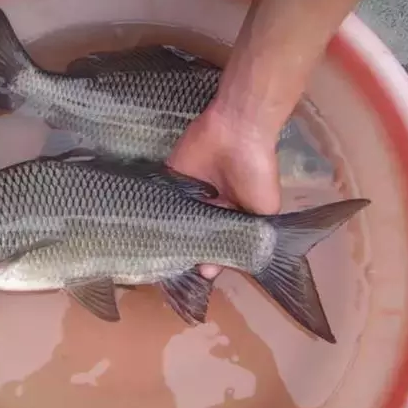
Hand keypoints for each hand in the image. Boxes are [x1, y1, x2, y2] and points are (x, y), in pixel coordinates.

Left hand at [167, 103, 281, 279]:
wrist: (238, 132)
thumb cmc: (256, 173)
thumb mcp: (263, 211)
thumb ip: (245, 236)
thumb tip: (225, 262)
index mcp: (230, 215)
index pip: (214, 242)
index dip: (207, 257)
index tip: (196, 275)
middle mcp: (207, 207)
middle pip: (190, 233)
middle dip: (184, 248)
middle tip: (172, 268)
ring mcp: (187, 194)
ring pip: (172, 220)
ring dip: (166, 234)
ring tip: (155, 254)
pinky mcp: (169, 179)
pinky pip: (158, 199)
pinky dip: (152, 212)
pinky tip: (144, 229)